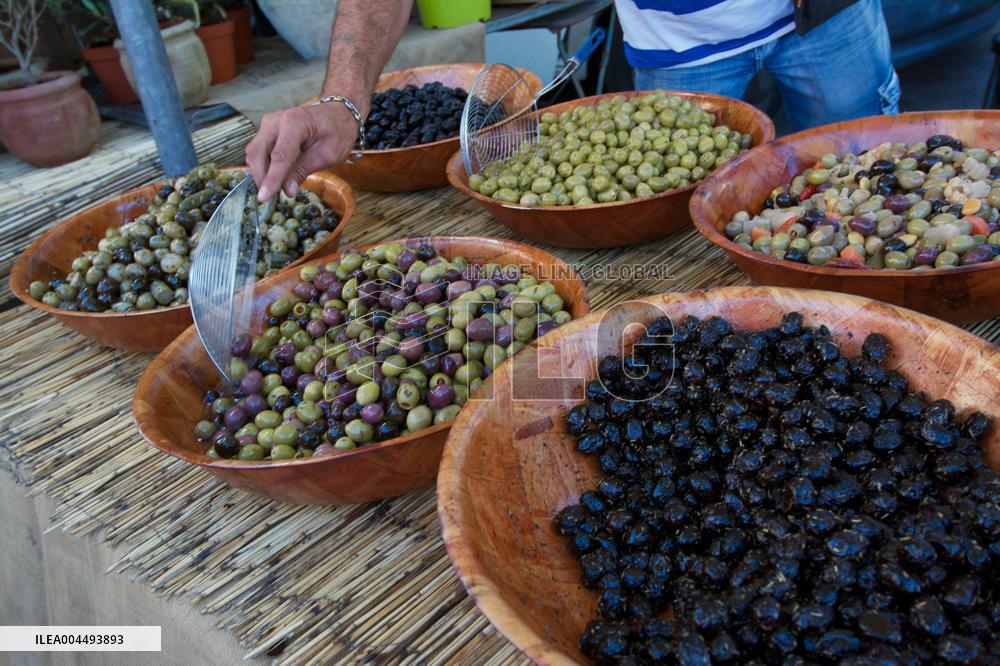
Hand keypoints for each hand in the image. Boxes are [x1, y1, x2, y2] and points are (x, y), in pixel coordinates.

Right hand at [246, 102, 360, 200]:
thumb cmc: (337, 132)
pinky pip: (259, 149)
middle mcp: (277, 120)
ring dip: (260, 172)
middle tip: (268, 198)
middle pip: (258, 152)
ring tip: (273, 189)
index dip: (271, 179)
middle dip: (261, 177)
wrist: (337, 113)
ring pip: (254, 151)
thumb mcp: (327, 155)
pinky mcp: (268, 128)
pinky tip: (273, 177)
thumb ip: (304, 170)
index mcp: (295, 122)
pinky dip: (263, 165)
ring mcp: (270, 122)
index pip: (279, 156)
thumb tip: (287, 191)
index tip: (264, 198)